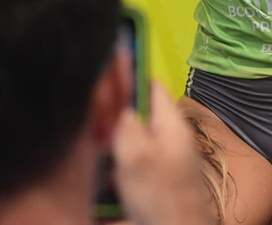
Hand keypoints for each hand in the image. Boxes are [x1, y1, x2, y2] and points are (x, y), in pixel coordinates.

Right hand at [113, 82, 211, 224]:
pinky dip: (124, 161)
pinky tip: (110, 171)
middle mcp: (174, 135)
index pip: (152, 86)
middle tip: (96, 122)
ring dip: (118, 141)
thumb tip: (121, 101)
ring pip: (138, 137)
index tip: (104, 82)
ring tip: (100, 147)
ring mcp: (170, 157)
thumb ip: (126, 123)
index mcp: (172, 123)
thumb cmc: (157, 193)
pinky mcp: (163, 176)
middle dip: (118, 115)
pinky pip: (139, 158)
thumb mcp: (135, 154)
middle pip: (142, 113)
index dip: (129, 79)